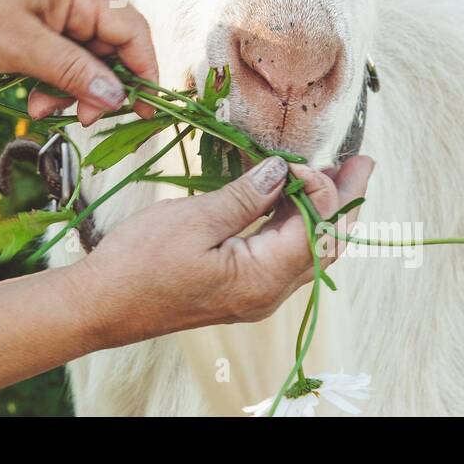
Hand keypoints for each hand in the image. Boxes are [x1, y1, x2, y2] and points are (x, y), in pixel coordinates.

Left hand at [0, 0, 156, 124]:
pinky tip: (34, 96)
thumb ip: (75, 73)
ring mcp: (59, 2)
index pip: (133, 30)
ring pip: (88, 56)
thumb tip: (118, 98)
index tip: (143, 113)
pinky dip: (55, 79)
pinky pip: (65, 53)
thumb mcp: (23, 49)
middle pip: (112, 47)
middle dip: (96, 87)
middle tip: (78, 119)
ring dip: (72, 88)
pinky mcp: (41, 16)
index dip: (143, 74)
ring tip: (40, 108)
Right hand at [74, 156, 373, 345]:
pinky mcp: (238, 291)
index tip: (298, 158)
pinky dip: (295, 227)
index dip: (319, 187)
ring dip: (323, 213)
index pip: (317, 230)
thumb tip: (283, 172)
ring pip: (307, 254)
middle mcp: (267, 293)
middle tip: (362, 164)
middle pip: (325, 246)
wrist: (102, 305)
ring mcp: (254, 295)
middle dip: (345, 203)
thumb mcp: (196, 219)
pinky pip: (283, 258)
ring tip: (336, 177)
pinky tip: (291, 202)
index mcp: (262, 278)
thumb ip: (247, 196)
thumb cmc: (140, 263)